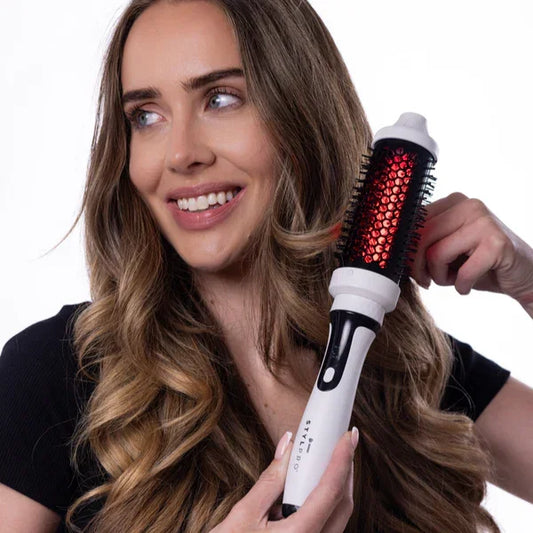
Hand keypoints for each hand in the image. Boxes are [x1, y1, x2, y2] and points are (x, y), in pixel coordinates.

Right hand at [209, 428, 357, 531]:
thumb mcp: (243, 515)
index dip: (341, 459)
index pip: (330, 491)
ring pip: (337, 517)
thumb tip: (288, 446)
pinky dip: (322, 503)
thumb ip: (270, 480)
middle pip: (342, 505)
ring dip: (334, 487)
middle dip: (344, 471)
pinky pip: (325, 526)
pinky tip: (306, 488)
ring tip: (323, 460)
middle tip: (339, 444)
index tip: (348, 436)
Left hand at [411, 193, 532, 313]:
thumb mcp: (446, 250)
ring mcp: (484, 220)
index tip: (412, 270)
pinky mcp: (497, 241)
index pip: (412, 223)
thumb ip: (423, 244)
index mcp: (452, 201)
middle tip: (429, 281)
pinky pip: (461, 271)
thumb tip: (390, 251)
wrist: (525, 275)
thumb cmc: (479, 264)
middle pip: (420, 237)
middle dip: (418, 267)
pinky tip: (468, 286)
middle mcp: (468, 204)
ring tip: (454, 279)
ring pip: (435, 254)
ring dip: (441, 277)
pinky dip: (461, 286)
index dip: (405, 251)